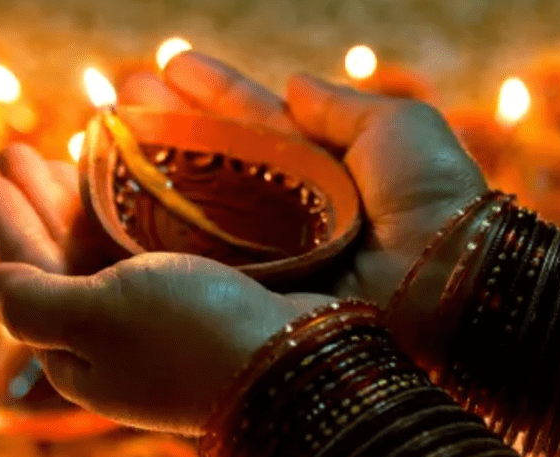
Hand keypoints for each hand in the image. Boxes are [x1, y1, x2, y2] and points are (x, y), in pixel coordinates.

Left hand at [0, 146, 333, 434]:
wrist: (297, 364)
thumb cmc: (189, 337)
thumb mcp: (94, 319)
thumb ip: (32, 302)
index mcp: (78, 356)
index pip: (26, 281)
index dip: (4, 226)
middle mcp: (115, 342)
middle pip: (63, 263)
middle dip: (38, 205)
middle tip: (15, 152)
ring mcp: (160, 324)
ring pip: (106, 253)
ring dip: (78, 203)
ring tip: (62, 153)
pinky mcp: (204, 303)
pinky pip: (148, 251)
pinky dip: (129, 215)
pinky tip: (128, 187)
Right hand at [120, 52, 487, 304]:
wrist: (452, 283)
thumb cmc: (435, 198)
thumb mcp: (398, 129)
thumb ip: (342, 107)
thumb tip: (294, 82)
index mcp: (326, 166)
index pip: (256, 121)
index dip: (215, 92)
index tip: (173, 64)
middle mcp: (292, 210)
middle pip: (218, 160)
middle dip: (171, 123)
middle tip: (123, 91)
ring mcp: (272, 252)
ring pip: (199, 202)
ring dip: (154, 166)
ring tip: (107, 129)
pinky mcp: (257, 290)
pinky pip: (201, 253)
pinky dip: (159, 228)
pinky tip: (120, 198)